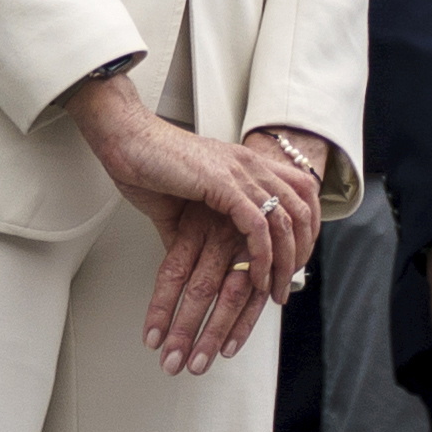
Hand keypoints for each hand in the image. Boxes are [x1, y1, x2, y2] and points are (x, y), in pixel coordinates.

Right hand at [64, 76, 305, 372]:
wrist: (126, 141)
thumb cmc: (150, 165)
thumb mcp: (186, 203)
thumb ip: (198, 230)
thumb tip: (197, 264)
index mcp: (248, 165)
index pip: (301, 196)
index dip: (305, 231)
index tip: (295, 262)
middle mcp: (252, 165)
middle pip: (302, 211)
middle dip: (300, 253)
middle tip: (286, 286)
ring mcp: (241, 172)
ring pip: (284, 221)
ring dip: (284, 262)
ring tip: (274, 291)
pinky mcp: (223, 183)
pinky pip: (257, 224)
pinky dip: (261, 254)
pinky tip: (256, 276)